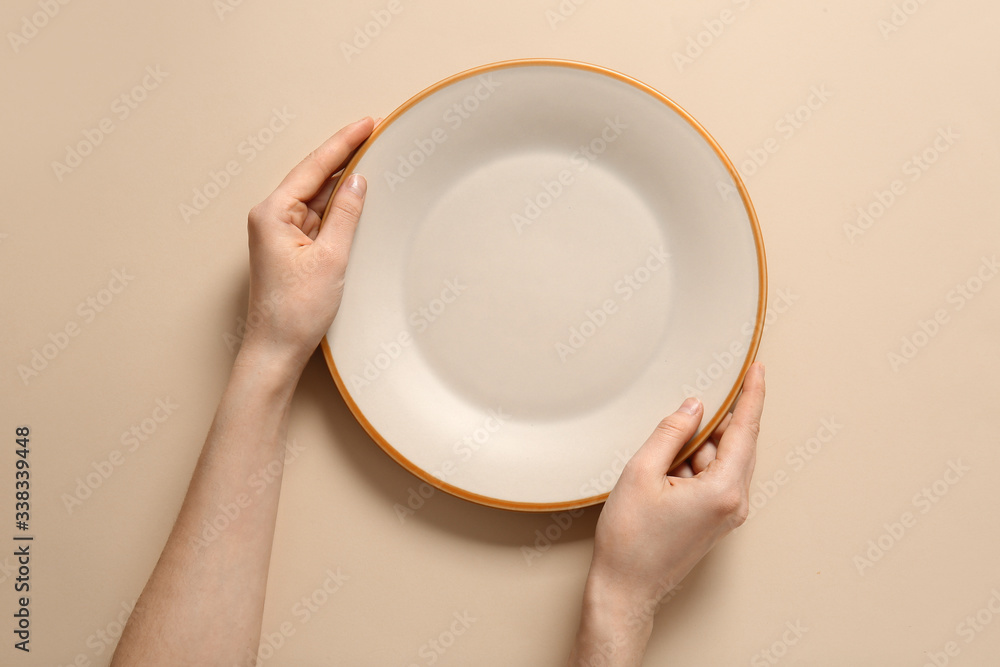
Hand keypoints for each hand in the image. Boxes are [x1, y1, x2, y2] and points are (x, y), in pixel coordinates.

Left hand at [238, 117, 373, 374]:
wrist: (276, 351)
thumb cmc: (295, 311)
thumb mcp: (330, 258)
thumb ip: (346, 215)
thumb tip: (358, 182)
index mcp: (272, 213)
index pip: (314, 167)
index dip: (344, 143)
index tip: (366, 123)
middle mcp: (271, 217)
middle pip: (314, 177)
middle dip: (344, 156)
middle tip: (373, 133)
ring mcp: (279, 233)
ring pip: (316, 196)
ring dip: (342, 181)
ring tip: (371, 158)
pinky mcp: (290, 248)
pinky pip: (317, 217)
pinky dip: (337, 206)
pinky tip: (356, 197)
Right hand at [568, 362, 764, 665]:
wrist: (626, 588)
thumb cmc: (630, 539)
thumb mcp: (642, 472)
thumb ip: (671, 433)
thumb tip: (693, 407)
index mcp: (724, 489)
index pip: (746, 430)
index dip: (752, 395)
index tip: (758, 369)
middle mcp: (735, 503)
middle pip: (737, 444)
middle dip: (717, 421)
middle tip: (694, 401)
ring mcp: (728, 514)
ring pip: (723, 461)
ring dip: (699, 447)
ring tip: (661, 456)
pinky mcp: (716, 520)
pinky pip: (714, 478)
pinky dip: (695, 464)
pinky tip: (665, 469)